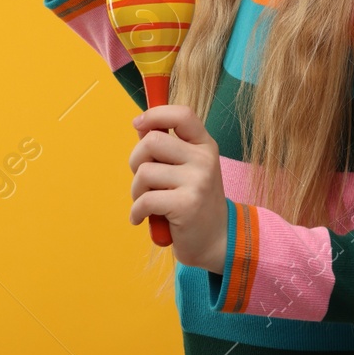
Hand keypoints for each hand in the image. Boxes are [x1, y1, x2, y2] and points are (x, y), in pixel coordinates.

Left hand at [128, 105, 227, 272]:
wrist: (217, 240)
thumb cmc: (194, 202)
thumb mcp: (188, 169)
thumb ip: (168, 149)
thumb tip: (141, 126)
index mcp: (204, 145)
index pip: (182, 115)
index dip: (155, 114)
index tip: (138, 123)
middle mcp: (204, 159)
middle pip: (152, 141)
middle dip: (136, 160)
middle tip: (143, 180)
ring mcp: (197, 181)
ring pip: (144, 172)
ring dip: (136, 191)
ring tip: (146, 203)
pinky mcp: (186, 204)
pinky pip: (145, 200)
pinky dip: (136, 212)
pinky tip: (142, 218)